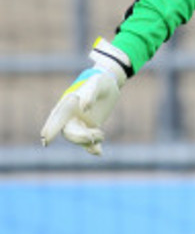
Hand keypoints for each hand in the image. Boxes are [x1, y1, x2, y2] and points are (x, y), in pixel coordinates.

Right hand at [41, 38, 131, 155]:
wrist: (110, 85)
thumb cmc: (100, 81)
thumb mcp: (97, 83)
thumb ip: (90, 94)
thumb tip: (83, 108)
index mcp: (68, 104)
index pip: (57, 118)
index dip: (51, 129)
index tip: (45, 140)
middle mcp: (72, 116)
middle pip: (68, 132)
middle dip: (78, 138)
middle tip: (93, 137)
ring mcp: (80, 123)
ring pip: (78, 138)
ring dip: (89, 141)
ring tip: (101, 134)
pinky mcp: (90, 128)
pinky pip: (88, 142)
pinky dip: (92, 148)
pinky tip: (99, 151)